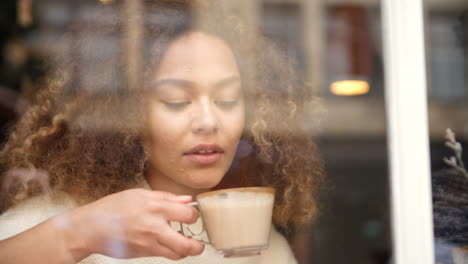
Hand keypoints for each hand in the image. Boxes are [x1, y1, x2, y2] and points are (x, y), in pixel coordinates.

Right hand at [58, 189, 203, 260]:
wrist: (91, 228)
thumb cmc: (113, 208)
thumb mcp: (140, 195)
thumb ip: (166, 198)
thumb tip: (187, 200)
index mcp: (155, 207)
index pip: (188, 214)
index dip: (194, 215)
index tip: (191, 215)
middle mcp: (154, 227)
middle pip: (186, 243)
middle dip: (197, 245)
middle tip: (199, 242)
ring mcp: (149, 243)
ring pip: (177, 254)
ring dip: (186, 251)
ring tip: (187, 245)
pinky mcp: (143, 253)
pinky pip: (164, 255)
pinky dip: (171, 252)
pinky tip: (169, 244)